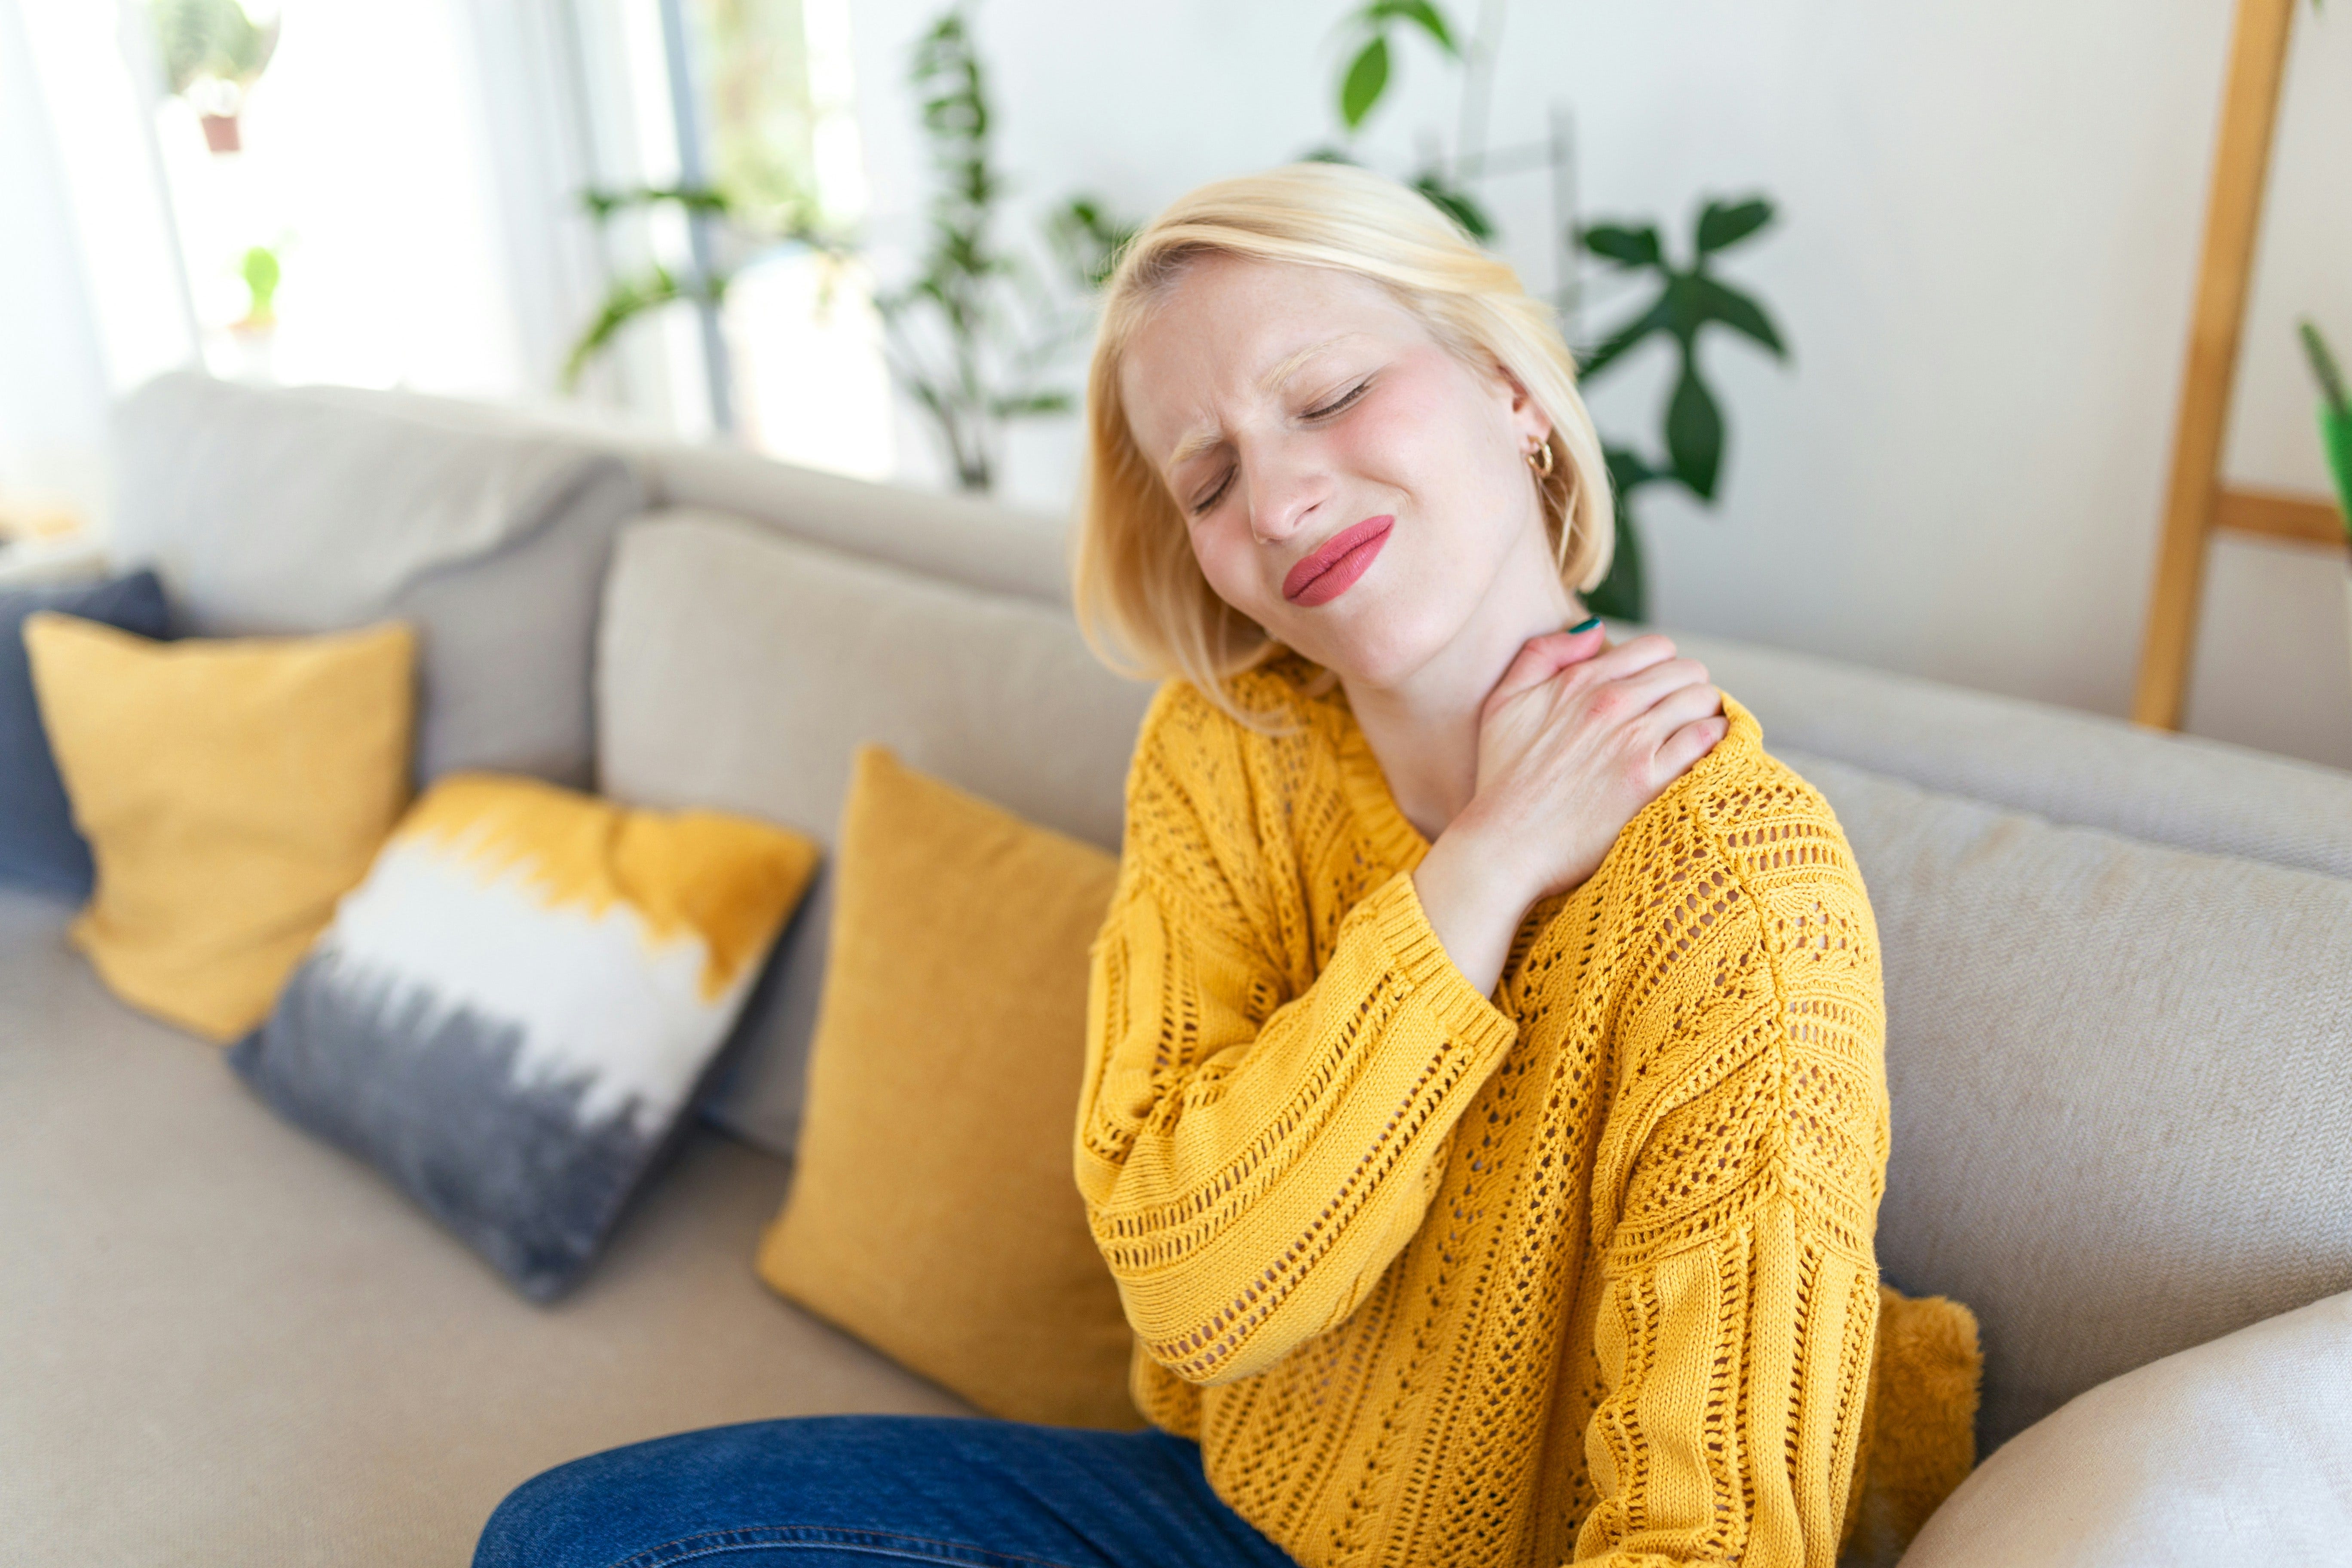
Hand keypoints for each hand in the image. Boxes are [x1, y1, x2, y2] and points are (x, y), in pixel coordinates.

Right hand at [1455, 624, 1727, 904]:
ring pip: (1702, 700)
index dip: (1664, 667)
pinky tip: (1706, 757)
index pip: (1656, 648)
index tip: (1659, 692)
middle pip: (1687, 671)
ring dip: (1706, 715)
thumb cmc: (1502, 779)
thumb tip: (1595, 630)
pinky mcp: (1648, 781)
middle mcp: (1609, 703)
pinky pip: (1705, 740)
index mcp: (1579, 681)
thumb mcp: (1503, 702)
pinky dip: (1714, 742)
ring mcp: (1632, 742)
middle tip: (1681, 716)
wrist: (1503, 844)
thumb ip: (1543, 653)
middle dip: (1689, 689)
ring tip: (1697, 735)